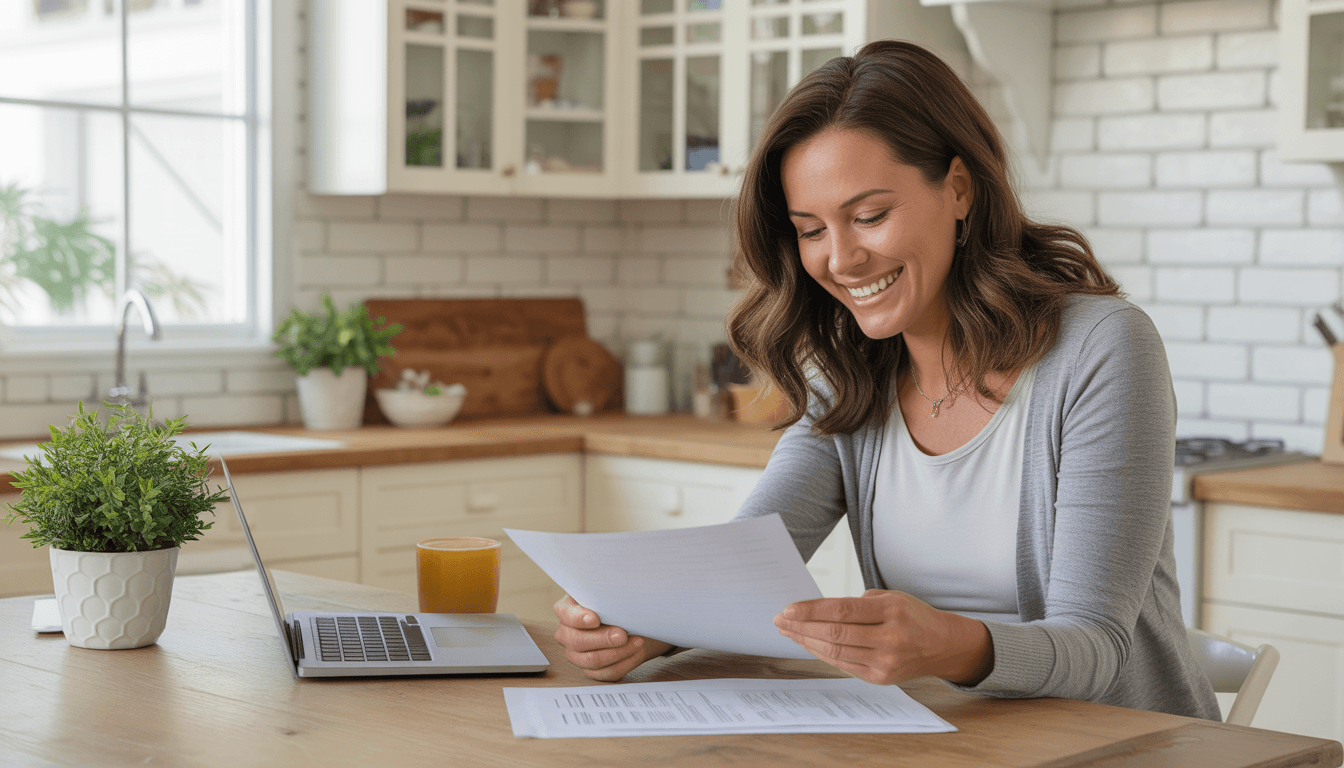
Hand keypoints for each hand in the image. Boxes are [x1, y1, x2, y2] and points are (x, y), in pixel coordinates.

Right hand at [552, 595, 672, 680]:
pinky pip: (606, 673)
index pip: (566, 615)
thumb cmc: (614, 602)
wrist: (628, 620)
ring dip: (618, 652)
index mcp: (567, 610)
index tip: (595, 619)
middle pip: (578, 641)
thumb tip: (615, 591)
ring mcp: (577, 655)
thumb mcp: (608, 592)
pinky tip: (636, 653)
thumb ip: (605, 592)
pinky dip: (624, 663)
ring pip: (592, 661)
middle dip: (603, 638)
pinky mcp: (592, 670)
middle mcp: (567, 634)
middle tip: (623, 634)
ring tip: (638, 642)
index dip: (579, 618)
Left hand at [773, 589, 993, 685]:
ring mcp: (885, 662)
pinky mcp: (880, 678)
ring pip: (836, 652)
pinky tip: (808, 644)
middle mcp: (889, 638)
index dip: (811, 611)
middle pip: (835, 633)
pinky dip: (822, 654)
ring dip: (807, 642)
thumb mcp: (892, 597)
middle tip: (780, 620)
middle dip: (802, 626)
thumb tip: (817, 611)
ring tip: (788, 632)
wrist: (942, 645)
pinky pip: (843, 665)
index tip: (788, 609)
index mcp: (892, 611)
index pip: (842, 611)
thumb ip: (857, 604)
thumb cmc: (913, 615)